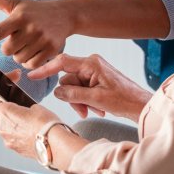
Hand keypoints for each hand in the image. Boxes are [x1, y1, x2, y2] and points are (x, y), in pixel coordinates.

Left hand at [0, 0, 75, 69]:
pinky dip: (30, 62)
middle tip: (19, 38)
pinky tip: (35, 51)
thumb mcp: (16, 4)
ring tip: (29, 43)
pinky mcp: (51, 49)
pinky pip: (32, 65)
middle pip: (7, 50)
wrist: (65, 15)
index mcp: (18, 16)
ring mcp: (42, 39)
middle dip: (10, 47)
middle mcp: (30, 27)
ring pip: (19, 59)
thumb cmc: (35, 11)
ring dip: (20, 55)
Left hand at [0, 101, 59, 159]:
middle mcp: (2, 128)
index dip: (0, 105)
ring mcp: (8, 141)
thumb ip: (26, 109)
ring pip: (8, 132)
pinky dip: (21, 139)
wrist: (53, 144)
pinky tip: (33, 137)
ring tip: (32, 129)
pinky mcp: (15, 151)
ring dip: (16, 130)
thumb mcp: (36, 107)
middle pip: (0, 121)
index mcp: (4, 113)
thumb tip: (27, 112)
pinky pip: (15, 141)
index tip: (7, 105)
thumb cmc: (45, 124)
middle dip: (10, 119)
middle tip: (25, 117)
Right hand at [28, 53, 152, 121]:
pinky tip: (97, 109)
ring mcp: (94, 72)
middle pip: (67, 80)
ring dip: (81, 102)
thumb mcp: (96, 99)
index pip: (62, 63)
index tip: (31, 74)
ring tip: (94, 111)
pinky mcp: (97, 80)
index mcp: (91, 64)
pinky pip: (82, 90)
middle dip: (73, 98)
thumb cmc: (125, 100)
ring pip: (74, 88)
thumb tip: (57, 92)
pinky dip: (87, 101)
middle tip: (84, 111)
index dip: (45, 69)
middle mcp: (91, 64)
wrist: (141, 106)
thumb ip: (73, 94)